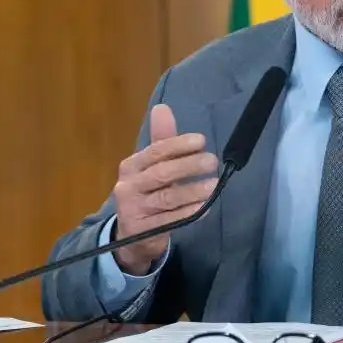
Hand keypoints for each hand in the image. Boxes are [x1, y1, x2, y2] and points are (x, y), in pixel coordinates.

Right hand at [112, 104, 217, 274]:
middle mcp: (128, 186)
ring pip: (167, 198)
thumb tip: (162, 108)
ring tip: (214, 185)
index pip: (156, 151)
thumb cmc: (147, 192)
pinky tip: (205, 207)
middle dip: (189, 166)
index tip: (202, 141)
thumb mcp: (153, 166)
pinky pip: (170, 220)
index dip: (179, 145)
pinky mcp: (143, 230)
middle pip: (161, 173)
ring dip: (193, 191)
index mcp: (131, 166)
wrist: (132, 234)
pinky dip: (188, 213)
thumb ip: (161, 140)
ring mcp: (134, 210)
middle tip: (212, 161)